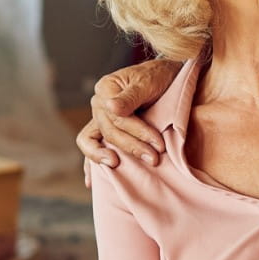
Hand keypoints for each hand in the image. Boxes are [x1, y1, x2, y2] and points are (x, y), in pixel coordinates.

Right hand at [75, 59, 181, 183]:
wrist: (167, 77)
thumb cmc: (159, 76)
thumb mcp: (148, 81)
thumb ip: (130, 96)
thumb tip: (111, 107)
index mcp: (106, 89)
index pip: (116, 117)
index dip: (137, 132)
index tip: (159, 144)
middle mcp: (99, 104)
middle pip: (108, 132)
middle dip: (132, 147)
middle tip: (154, 158)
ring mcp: (99, 118)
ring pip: (93, 142)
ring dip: (107, 157)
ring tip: (118, 167)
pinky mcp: (105, 130)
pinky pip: (91, 147)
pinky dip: (91, 164)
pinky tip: (91, 182)